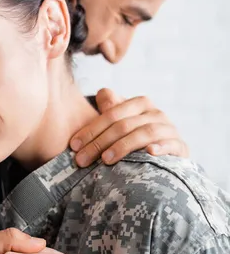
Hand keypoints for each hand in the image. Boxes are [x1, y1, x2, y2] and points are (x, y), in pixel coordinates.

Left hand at [70, 88, 188, 166]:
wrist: (166, 159)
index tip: (74, 145)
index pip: (112, 114)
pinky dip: (160, 148)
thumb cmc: (135, 140)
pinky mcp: (180, 147)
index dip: (91, 129)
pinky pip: (171, 145)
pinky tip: (149, 153)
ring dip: (123, 147)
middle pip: (123, 125)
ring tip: (105, 160)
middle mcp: (156, 113)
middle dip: (99, 143)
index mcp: (139, 104)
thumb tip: (102, 92)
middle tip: (82, 160)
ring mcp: (169, 129)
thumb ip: (111, 110)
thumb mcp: (121, 124)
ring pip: (144, 133)